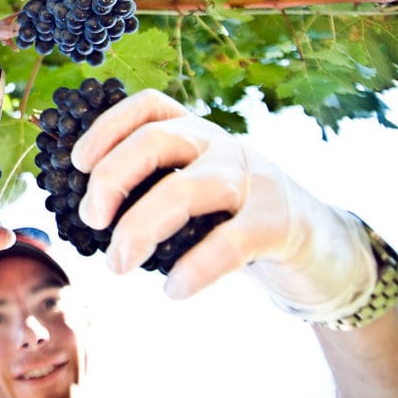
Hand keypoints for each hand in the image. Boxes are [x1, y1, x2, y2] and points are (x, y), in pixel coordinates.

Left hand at [69, 89, 375, 318]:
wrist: (320, 248)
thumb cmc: (235, 220)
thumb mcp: (194, 191)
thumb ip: (153, 188)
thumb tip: (86, 210)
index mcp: (196, 132)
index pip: (148, 106)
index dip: (106, 127)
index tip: (77, 164)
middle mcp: (222, 145)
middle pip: (156, 140)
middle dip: (110, 179)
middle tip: (91, 220)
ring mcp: (254, 179)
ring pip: (185, 189)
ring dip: (139, 228)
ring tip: (117, 265)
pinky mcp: (278, 222)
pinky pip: (228, 241)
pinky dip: (193, 269)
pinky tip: (173, 290)